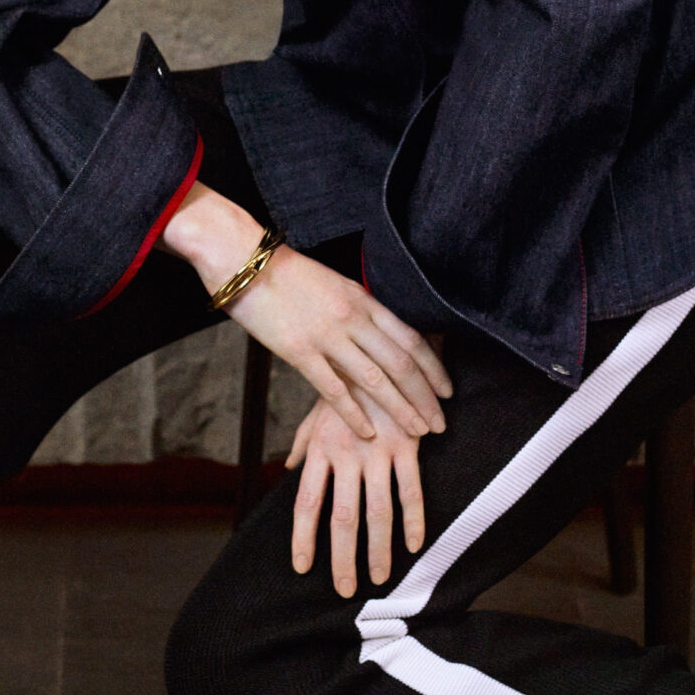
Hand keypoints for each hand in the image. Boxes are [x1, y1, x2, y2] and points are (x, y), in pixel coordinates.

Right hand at [161, 184, 452, 443]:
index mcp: (363, 299)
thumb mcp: (335, 285)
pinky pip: (334, 389)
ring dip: (400, 409)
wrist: (246, 261)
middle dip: (425, 397)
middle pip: (401, 363)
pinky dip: (355, 414)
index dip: (434, 368)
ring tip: (416, 432)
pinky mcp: (299, 351)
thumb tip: (381, 332)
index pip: (412, 339)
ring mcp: (327, 335)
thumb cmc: (288, 274)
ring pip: (376, 379)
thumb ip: (359, 309)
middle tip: (439, 424)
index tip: (447, 391)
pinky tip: (368, 433)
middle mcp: (353, 317)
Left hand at [286, 397, 426, 594]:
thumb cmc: (347, 385)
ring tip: (380, 579)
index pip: (306, 503)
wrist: (382, 353)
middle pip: (342, 517)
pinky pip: (411, 491)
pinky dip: (414, 521)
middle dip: (343, 558)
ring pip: (377, 512)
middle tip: (344, 589)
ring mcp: (378, 452)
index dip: (303, 538)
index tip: (303, 568)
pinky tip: (414, 546)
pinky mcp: (407, 446)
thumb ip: (302, 442)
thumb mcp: (318, 411)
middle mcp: (346, 454)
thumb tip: (288, 468)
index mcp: (320, 449)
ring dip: (379, 549)